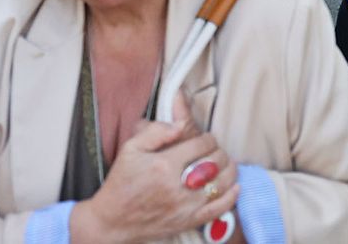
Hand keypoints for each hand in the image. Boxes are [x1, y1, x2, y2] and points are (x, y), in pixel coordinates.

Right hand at [71, 98, 239, 243]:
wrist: (113, 220)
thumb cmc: (121, 182)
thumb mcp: (130, 149)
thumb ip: (155, 132)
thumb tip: (179, 125)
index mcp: (165, 165)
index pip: (201, 144)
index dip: (208, 138)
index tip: (206, 139)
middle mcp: (178, 186)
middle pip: (215, 162)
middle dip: (219, 152)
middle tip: (215, 150)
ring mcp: (185, 206)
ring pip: (221, 184)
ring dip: (230, 170)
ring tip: (227, 164)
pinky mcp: (188, 222)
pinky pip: (218, 210)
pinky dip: (231, 197)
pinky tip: (234, 187)